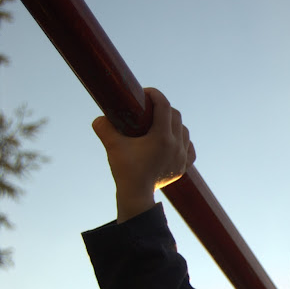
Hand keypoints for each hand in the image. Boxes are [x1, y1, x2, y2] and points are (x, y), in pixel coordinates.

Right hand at [92, 88, 195, 222]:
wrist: (137, 195)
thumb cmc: (125, 170)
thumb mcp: (112, 146)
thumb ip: (103, 127)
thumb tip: (100, 117)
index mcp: (162, 137)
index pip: (164, 106)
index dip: (155, 95)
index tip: (146, 93)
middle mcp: (176, 145)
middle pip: (176, 116)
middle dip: (163, 108)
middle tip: (150, 107)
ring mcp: (182, 157)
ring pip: (184, 131)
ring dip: (174, 124)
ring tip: (160, 123)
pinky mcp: (183, 167)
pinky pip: (189, 148)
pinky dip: (183, 141)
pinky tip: (174, 141)